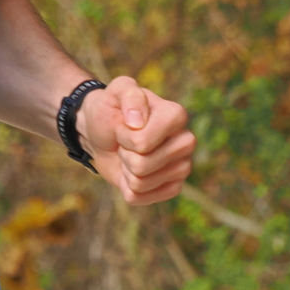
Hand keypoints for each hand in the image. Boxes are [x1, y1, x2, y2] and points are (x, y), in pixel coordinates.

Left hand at [82, 75, 193, 205]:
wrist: (102, 133)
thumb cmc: (110, 110)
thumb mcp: (114, 92)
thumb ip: (128, 93)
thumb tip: (137, 121)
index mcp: (177, 116)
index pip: (142, 143)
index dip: (124, 136)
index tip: (124, 124)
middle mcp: (186, 142)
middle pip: (142, 165)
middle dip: (125, 154)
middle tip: (126, 142)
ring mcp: (182, 167)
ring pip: (140, 183)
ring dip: (125, 170)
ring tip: (129, 154)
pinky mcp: (173, 187)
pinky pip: (139, 198)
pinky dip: (126, 186)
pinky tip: (131, 171)